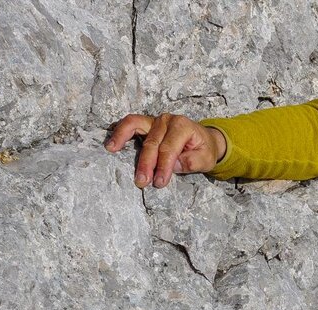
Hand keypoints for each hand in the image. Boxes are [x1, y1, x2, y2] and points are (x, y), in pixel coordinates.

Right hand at [104, 113, 227, 188]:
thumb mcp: (206, 159)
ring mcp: (155, 120)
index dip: (163, 166)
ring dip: (123, 138)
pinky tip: (112, 141)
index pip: (169, 149)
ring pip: (136, 125)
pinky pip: (131, 124)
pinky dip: (120, 131)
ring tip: (111, 148)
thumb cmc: (204, 150)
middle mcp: (167, 120)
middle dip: (146, 163)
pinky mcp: (147, 124)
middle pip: (152, 142)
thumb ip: (192, 162)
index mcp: (183, 126)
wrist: (204, 140)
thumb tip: (173, 166)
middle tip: (141, 181)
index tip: (159, 182)